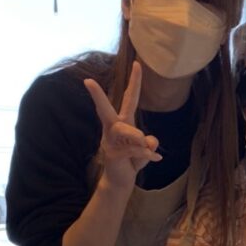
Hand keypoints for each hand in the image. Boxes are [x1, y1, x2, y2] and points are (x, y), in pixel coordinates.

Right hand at [84, 61, 160, 184]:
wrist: (121, 182)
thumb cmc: (132, 161)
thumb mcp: (145, 150)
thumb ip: (149, 143)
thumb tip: (149, 141)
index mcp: (124, 122)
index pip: (130, 99)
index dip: (134, 82)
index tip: (137, 63)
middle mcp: (113, 129)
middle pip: (105, 110)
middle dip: (97, 96)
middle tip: (88, 82)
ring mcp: (109, 142)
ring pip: (123, 130)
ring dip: (137, 138)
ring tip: (148, 148)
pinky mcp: (111, 155)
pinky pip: (132, 150)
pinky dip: (147, 154)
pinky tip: (157, 159)